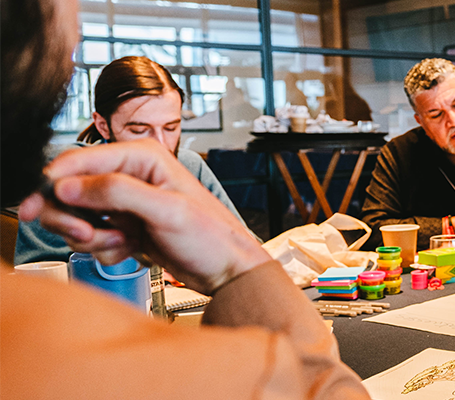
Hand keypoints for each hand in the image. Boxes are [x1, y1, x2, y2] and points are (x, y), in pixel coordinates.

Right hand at [18, 139, 270, 293]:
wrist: (226, 269)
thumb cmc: (211, 236)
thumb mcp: (166, 211)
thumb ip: (117, 194)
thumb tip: (69, 185)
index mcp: (142, 158)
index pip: (79, 160)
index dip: (52, 183)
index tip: (35, 208)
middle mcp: (131, 175)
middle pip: (69, 190)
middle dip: (72, 218)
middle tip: (85, 234)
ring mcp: (125, 202)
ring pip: (77, 216)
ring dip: (92, 236)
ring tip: (122, 242)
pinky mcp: (124, 225)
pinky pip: (93, 236)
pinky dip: (106, 248)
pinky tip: (131, 249)